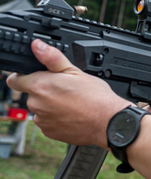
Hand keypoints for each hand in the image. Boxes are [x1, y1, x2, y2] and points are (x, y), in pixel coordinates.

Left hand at [7, 39, 131, 147]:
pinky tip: (72, 114)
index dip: (25, 76)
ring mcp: (42, 120)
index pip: (15, 80)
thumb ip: (52, 57)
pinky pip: (48, 122)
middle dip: (44, 90)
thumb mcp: (75, 71)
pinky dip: (57, 118)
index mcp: (39, 86)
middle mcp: (36, 104)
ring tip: (72, 102)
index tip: (38, 76)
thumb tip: (37, 46)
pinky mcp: (49, 132)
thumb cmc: (95, 97)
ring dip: (51, 105)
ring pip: (41, 108)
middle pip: (31, 94)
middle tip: (65, 88)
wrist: (107, 122)